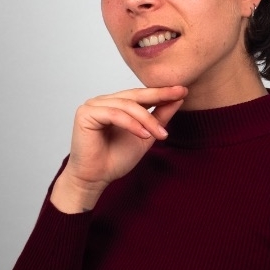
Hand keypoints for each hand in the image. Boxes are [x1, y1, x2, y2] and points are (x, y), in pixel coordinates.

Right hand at [51, 86, 186, 212]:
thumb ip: (159, 117)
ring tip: (161, 134)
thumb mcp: (146, 136)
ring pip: (127, 105)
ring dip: (147, 120)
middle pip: (135, 95)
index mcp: (116, 104)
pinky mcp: (86, 114)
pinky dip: (131, 124)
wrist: (96, 179)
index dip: (162, 92)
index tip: (183, 91)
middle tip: (179, 94)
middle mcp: (104, 101)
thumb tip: (179, 98)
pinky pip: (114, 114)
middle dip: (159, 96)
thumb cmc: (115, 160)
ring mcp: (93, 105)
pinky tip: (144, 135)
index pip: (141, 95)